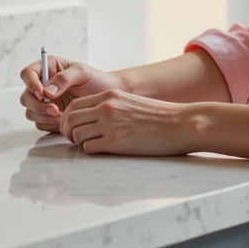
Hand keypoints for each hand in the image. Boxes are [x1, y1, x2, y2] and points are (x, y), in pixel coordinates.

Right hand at [19, 56, 123, 133]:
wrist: (105, 97)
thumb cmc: (95, 80)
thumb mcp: (82, 73)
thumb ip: (64, 78)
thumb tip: (47, 91)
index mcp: (48, 69)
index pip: (27, 73)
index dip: (30, 83)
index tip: (42, 93)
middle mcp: (42, 85)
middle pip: (26, 96)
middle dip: (37, 105)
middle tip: (54, 109)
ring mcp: (44, 102)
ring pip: (30, 111)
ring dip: (42, 116)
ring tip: (61, 116)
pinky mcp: (48, 116)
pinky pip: (40, 122)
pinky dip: (48, 123)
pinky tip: (63, 121)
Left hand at [58, 88, 191, 156]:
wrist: (180, 124)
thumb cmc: (160, 117)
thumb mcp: (131, 103)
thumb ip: (110, 107)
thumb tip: (91, 119)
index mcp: (110, 96)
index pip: (75, 106)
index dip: (69, 119)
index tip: (74, 128)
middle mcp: (106, 108)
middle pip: (69, 119)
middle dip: (68, 131)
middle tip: (77, 140)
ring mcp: (110, 124)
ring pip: (76, 135)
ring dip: (80, 143)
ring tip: (93, 145)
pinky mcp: (115, 142)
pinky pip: (88, 148)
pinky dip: (91, 151)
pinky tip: (103, 150)